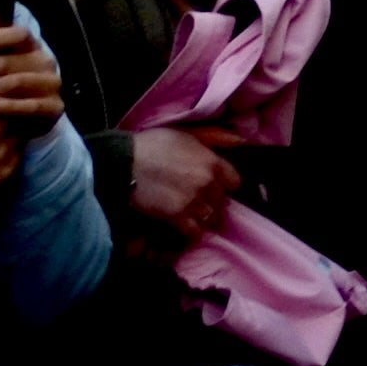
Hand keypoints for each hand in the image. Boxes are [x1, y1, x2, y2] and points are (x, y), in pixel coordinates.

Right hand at [121, 126, 244, 232]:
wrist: (124, 163)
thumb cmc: (154, 144)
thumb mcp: (189, 133)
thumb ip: (217, 137)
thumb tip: (242, 141)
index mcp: (213, 162)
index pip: (234, 182)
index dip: (225, 185)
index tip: (217, 187)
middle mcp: (208, 183)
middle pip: (222, 201)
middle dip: (214, 203)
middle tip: (202, 203)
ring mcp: (193, 201)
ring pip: (210, 217)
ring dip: (204, 218)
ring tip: (193, 216)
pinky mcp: (176, 216)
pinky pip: (194, 231)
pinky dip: (192, 232)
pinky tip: (185, 228)